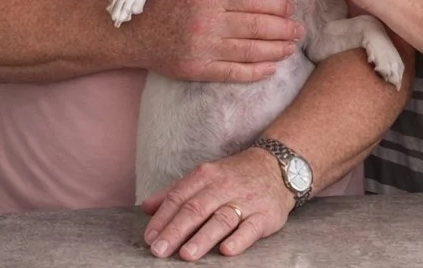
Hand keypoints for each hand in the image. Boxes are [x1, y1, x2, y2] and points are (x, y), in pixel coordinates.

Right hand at [131, 0, 304, 82]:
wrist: (135, 34)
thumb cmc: (166, 3)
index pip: (251, 1)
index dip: (275, 4)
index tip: (292, 6)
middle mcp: (210, 23)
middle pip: (255, 26)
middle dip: (282, 28)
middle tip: (300, 30)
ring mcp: (205, 49)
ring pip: (248, 50)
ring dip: (275, 50)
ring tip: (293, 48)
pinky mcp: (199, 70)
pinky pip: (233, 72)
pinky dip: (254, 72)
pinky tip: (271, 69)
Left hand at [141, 145, 293, 259]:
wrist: (276, 167)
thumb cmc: (233, 176)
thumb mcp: (205, 177)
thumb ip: (176, 192)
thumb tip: (146, 207)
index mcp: (206, 176)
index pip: (180, 196)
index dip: (163, 218)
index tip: (149, 238)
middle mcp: (224, 186)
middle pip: (196, 208)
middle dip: (176, 231)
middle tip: (159, 251)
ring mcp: (245, 200)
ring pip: (221, 219)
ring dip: (203, 237)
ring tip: (186, 254)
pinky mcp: (265, 215)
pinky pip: (251, 228)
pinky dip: (238, 240)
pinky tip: (226, 251)